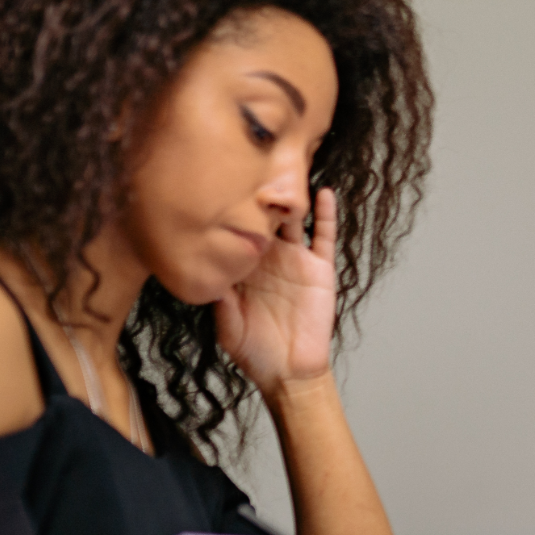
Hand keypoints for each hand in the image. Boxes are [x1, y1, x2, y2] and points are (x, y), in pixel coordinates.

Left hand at [215, 188, 338, 394]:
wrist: (290, 370)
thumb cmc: (255, 352)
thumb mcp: (227, 326)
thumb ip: (219, 299)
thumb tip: (207, 271)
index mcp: (244, 269)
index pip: (236, 232)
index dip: (230, 212)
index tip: (219, 186)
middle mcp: (269, 259)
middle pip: (265, 219)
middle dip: (259, 195)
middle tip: (252, 164)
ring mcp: (296, 260)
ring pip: (294, 220)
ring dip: (292, 199)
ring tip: (288, 170)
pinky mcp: (320, 268)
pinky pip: (325, 236)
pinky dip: (327, 214)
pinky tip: (324, 194)